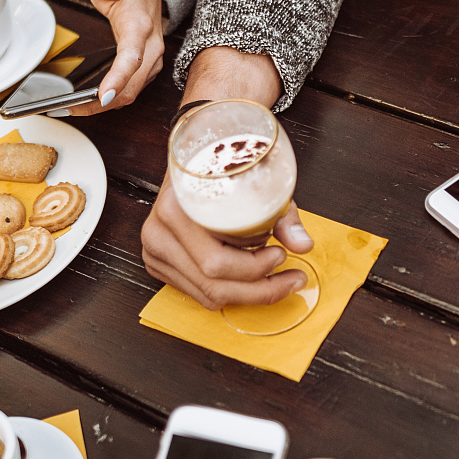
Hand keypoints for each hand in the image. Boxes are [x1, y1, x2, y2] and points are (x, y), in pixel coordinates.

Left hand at [73, 0, 166, 114]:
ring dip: (103, 106)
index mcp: (140, 27)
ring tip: (70, 108)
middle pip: (131, 87)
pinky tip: (87, 102)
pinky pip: (130, 91)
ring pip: (131, 94)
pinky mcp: (146, 69)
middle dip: (101, 103)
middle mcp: (151, 48)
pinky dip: (110, 101)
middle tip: (67, 108)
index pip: (132, 57)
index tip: (103, 96)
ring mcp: (151, 61)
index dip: (118, 79)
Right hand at [141, 183, 310, 310]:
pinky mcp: (158, 264)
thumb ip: (282, 217)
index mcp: (175, 208)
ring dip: (248, 294)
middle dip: (259, 289)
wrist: (190, 164)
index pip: (216, 262)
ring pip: (207, 295)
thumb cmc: (223, 172)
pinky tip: (249, 279)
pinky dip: (229, 291)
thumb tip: (303, 244)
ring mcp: (155, 251)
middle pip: (213, 284)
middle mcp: (159, 233)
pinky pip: (198, 293)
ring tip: (275, 279)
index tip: (282, 255)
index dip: (254, 268)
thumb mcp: (257, 186)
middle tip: (289, 277)